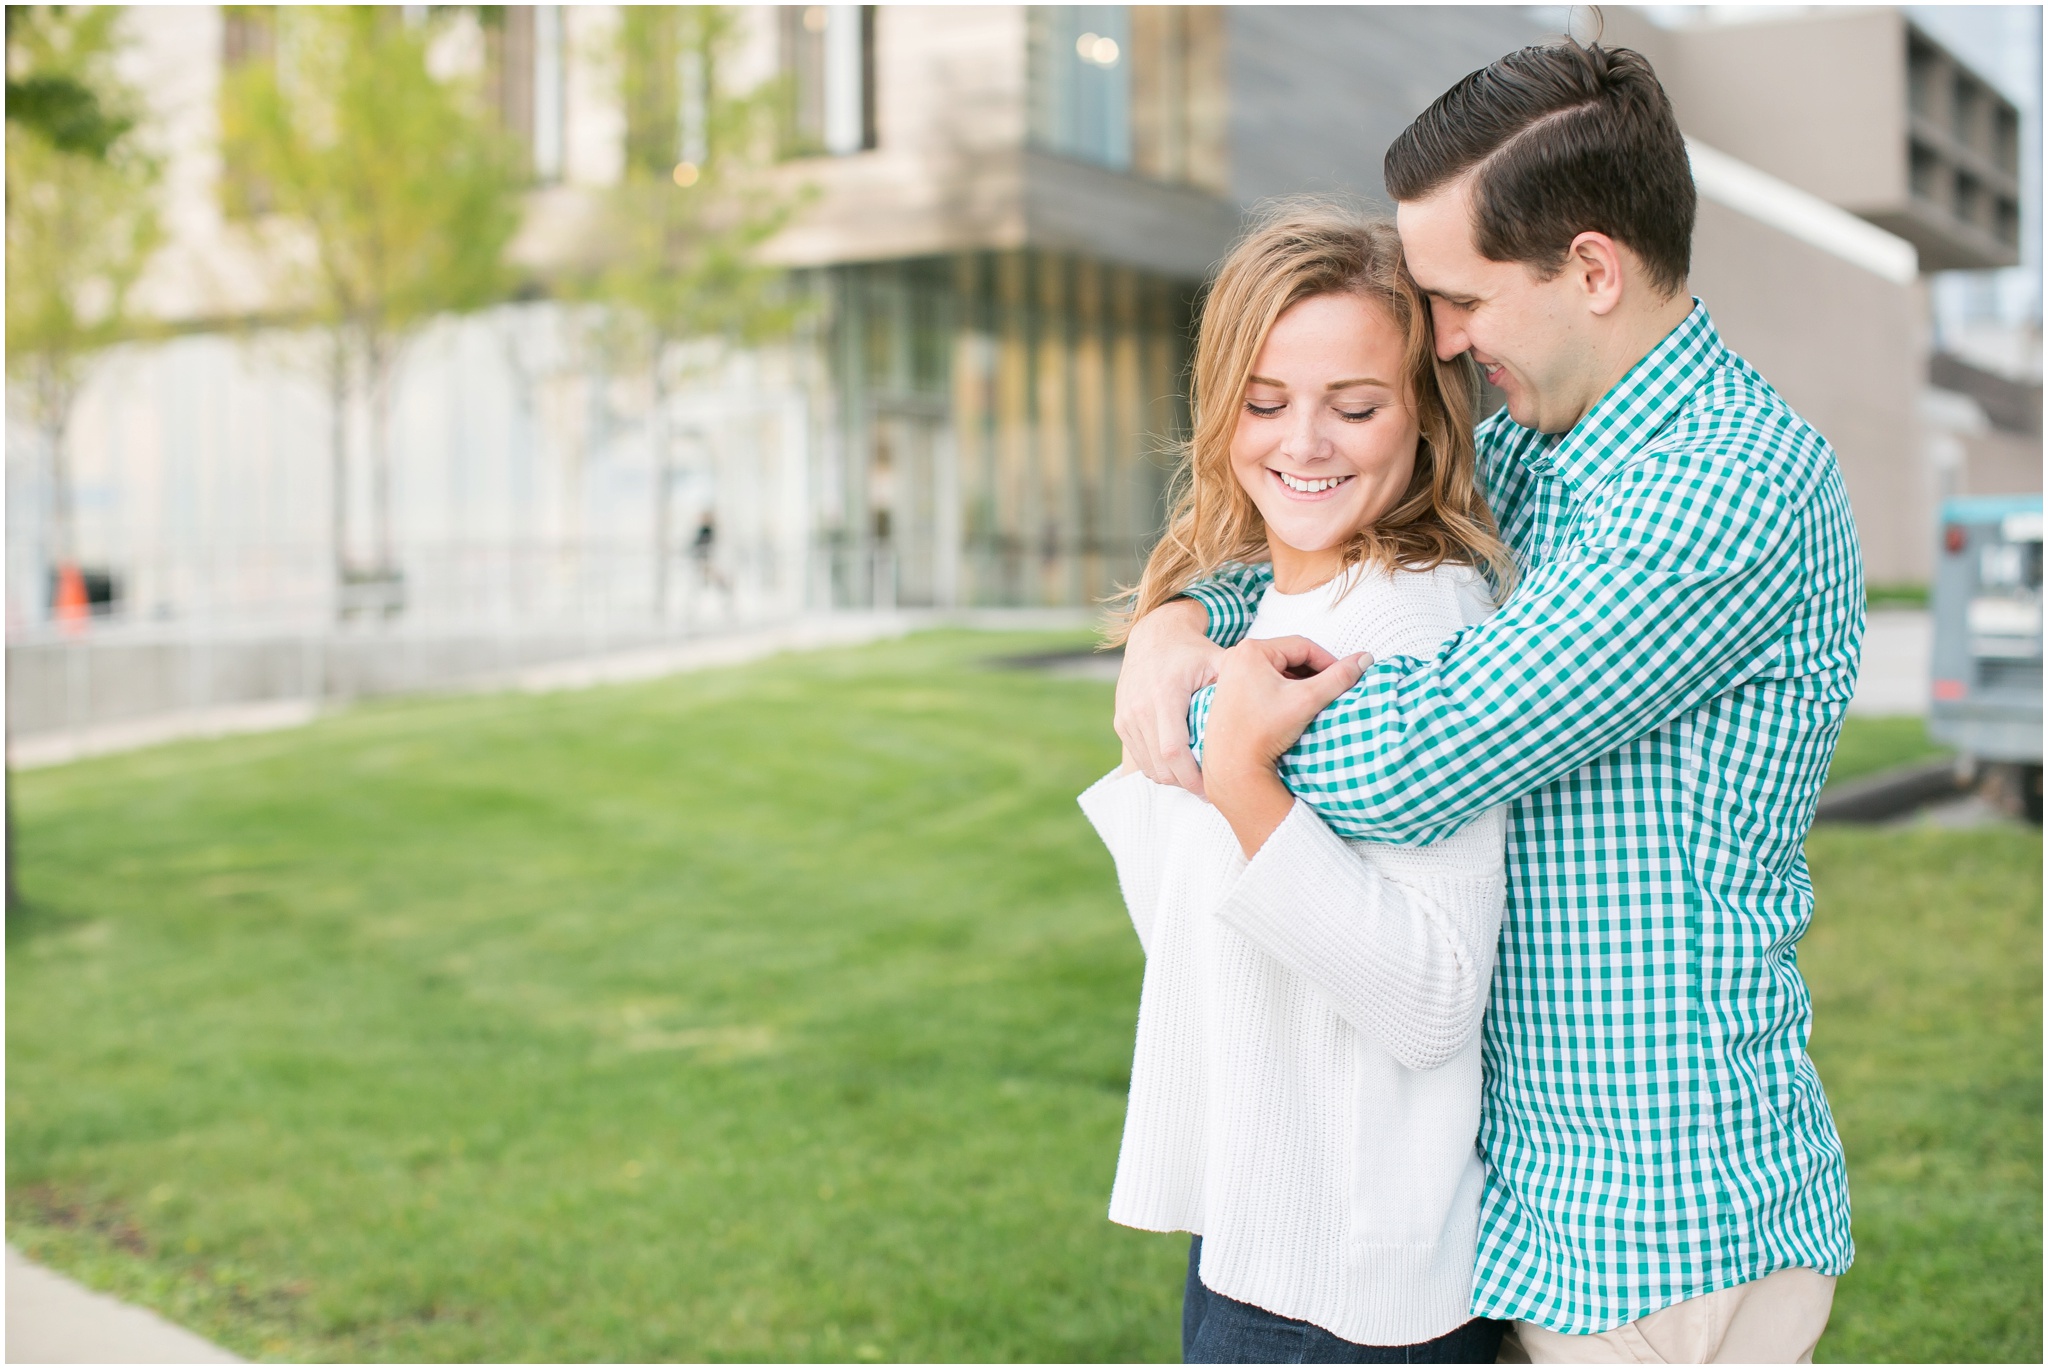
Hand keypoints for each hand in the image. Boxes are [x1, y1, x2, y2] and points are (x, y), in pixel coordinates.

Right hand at [1113, 598, 1225, 795]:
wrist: (1155, 635)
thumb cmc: (1193, 651)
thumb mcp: (1218, 660)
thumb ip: (1238, 685)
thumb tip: (1268, 711)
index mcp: (1164, 696)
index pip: (1174, 752)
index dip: (1192, 778)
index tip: (1212, 789)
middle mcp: (1139, 709)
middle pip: (1161, 767)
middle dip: (1185, 785)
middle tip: (1210, 790)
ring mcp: (1127, 717)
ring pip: (1149, 768)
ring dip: (1172, 779)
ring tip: (1196, 779)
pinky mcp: (1121, 722)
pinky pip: (1139, 759)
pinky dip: (1159, 768)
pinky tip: (1179, 766)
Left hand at [1204, 636, 1369, 855]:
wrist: (1231, 766)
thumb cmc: (1262, 732)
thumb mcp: (1307, 700)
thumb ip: (1339, 677)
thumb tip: (1365, 658)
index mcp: (1252, 650)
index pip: (1303, 646)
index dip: (1329, 661)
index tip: (1346, 679)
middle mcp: (1237, 655)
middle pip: (1289, 657)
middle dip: (1314, 672)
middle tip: (1332, 691)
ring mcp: (1230, 673)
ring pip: (1278, 670)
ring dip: (1299, 682)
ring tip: (1315, 701)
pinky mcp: (1229, 690)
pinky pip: (1264, 681)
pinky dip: (1282, 690)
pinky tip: (1293, 709)